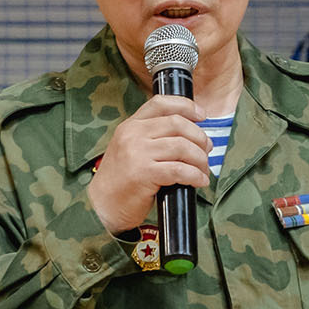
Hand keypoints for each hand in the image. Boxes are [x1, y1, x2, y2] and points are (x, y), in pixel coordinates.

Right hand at [86, 94, 210, 233]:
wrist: (101, 205)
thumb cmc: (122, 180)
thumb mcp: (131, 149)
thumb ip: (153, 137)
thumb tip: (191, 134)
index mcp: (131, 125)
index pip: (161, 103)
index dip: (186, 106)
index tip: (202, 115)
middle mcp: (133, 134)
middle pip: (178, 124)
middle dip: (199, 138)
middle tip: (207, 150)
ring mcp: (137, 153)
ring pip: (183, 147)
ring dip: (200, 160)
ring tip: (202, 170)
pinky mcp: (144, 173)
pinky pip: (180, 170)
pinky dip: (195, 176)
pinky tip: (199, 181)